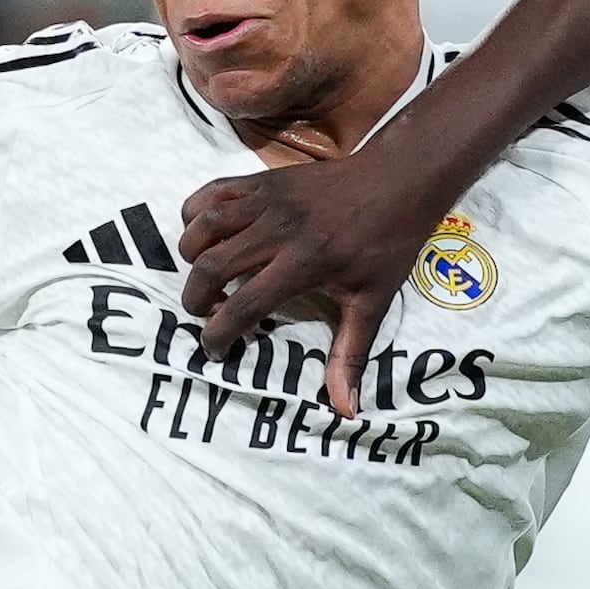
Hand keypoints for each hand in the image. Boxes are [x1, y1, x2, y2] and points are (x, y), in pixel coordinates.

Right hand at [175, 150, 444, 413]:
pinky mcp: (262, 180)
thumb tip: (346, 408)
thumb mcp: (373, 302)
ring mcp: (267, 200)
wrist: (397, 182)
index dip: (219, 335)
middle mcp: (278, 230)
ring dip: (192, 256)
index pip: (244, 306)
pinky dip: (196, 214)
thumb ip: (350, 355)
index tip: (217, 350)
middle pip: (210, 267)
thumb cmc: (387, 244)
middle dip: (196, 299)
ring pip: (203, 227)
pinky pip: (211, 193)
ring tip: (206, 275)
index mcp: (305, 264)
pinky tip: (206, 234)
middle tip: (207, 314)